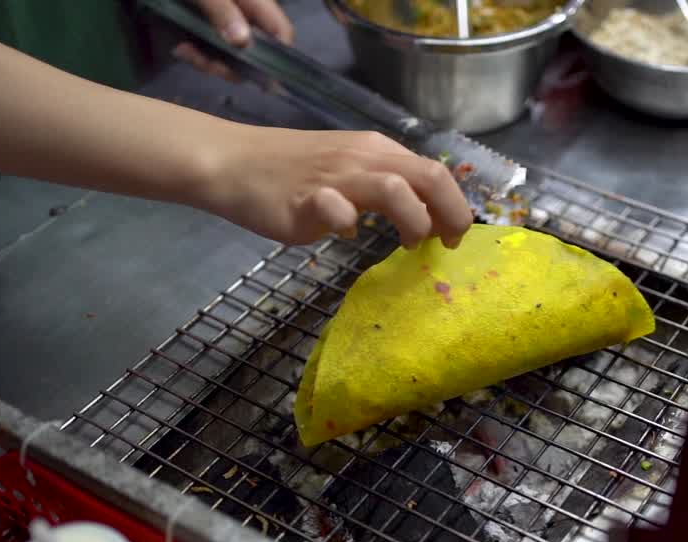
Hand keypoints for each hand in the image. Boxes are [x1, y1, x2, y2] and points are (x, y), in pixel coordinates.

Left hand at [172, 0, 294, 81]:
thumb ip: (223, 10)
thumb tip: (242, 41)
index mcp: (254, 0)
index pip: (280, 31)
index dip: (276, 55)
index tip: (258, 76)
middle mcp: (244, 15)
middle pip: (254, 52)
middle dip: (230, 65)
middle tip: (206, 63)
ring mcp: (224, 25)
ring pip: (231, 58)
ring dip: (208, 62)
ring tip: (184, 50)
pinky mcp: (204, 31)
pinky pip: (210, 53)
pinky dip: (196, 56)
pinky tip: (180, 48)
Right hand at [194, 126, 473, 247]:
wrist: (232, 162)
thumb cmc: (291, 172)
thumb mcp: (347, 169)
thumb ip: (383, 187)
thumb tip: (422, 218)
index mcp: (377, 150)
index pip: (435, 171)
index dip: (455, 205)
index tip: (453, 235)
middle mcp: (362, 157)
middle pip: (429, 175)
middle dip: (451, 213)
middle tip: (448, 243)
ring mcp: (334, 176)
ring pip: (395, 189)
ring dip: (414, 220)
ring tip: (409, 244)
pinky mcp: (304, 199)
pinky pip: (336, 209)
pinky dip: (348, 224)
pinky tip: (342, 234)